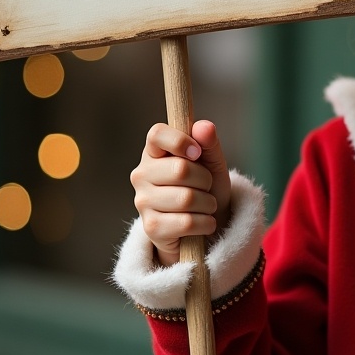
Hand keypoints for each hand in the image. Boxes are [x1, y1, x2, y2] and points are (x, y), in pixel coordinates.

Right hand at [131, 119, 232, 265]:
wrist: (205, 225)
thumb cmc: (206, 188)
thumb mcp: (212, 162)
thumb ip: (208, 143)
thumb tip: (204, 126)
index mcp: (154, 152)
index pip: (157, 134)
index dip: (180, 141)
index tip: (198, 153)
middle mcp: (142, 175)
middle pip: (180, 169)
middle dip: (205, 180)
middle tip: (206, 187)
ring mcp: (143, 202)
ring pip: (187, 198)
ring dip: (208, 204)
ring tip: (206, 206)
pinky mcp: (152, 228)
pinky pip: (188, 222)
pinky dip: (206, 223)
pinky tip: (203, 222)